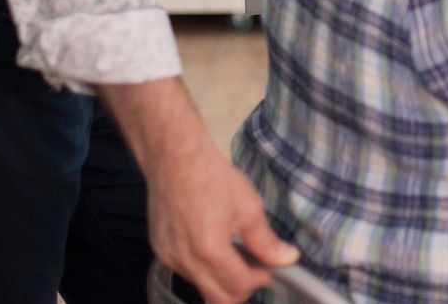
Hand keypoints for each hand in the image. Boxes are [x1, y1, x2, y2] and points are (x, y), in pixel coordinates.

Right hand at [144, 137, 296, 303]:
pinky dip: (203, 267)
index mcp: (210, 250)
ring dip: (221, 278)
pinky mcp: (160, 250)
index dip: (258, 281)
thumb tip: (287, 259)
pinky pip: (186, 271)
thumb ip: (266, 241)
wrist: (175, 158)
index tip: (268, 269)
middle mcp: (185, 260)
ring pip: (201, 286)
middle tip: (254, 269)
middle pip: (218, 299)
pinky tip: (212, 244)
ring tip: (234, 252)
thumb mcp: (249, 207)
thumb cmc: (211, 177)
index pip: (238, 288)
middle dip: (240, 288)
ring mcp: (169, 257)